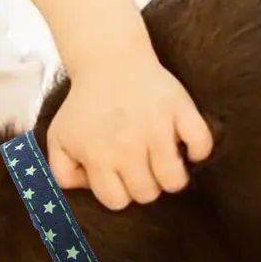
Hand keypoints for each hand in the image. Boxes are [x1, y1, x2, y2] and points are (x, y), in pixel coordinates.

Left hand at [46, 49, 212, 208]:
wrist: (109, 60)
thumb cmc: (85, 105)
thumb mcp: (59, 138)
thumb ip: (63, 173)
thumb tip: (89, 190)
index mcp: (97, 155)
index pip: (117, 201)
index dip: (119, 192)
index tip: (120, 177)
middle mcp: (127, 146)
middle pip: (147, 193)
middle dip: (145, 184)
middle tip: (142, 166)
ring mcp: (156, 128)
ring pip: (174, 180)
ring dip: (171, 176)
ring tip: (163, 160)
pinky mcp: (180, 110)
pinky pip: (201, 145)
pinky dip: (198, 150)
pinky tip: (184, 144)